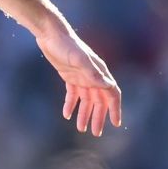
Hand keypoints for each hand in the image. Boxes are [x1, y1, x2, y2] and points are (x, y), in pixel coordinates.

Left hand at [36, 20, 123, 137]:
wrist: (51, 35)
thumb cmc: (66, 45)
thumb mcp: (79, 59)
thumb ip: (92, 72)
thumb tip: (108, 86)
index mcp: (99, 72)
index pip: (112, 94)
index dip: (115, 109)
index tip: (116, 123)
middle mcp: (93, 76)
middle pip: (99, 101)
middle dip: (98, 117)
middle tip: (96, 133)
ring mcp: (81, 77)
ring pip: (86, 100)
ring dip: (84, 114)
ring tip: (81, 128)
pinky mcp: (69, 76)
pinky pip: (72, 94)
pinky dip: (71, 104)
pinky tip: (66, 115)